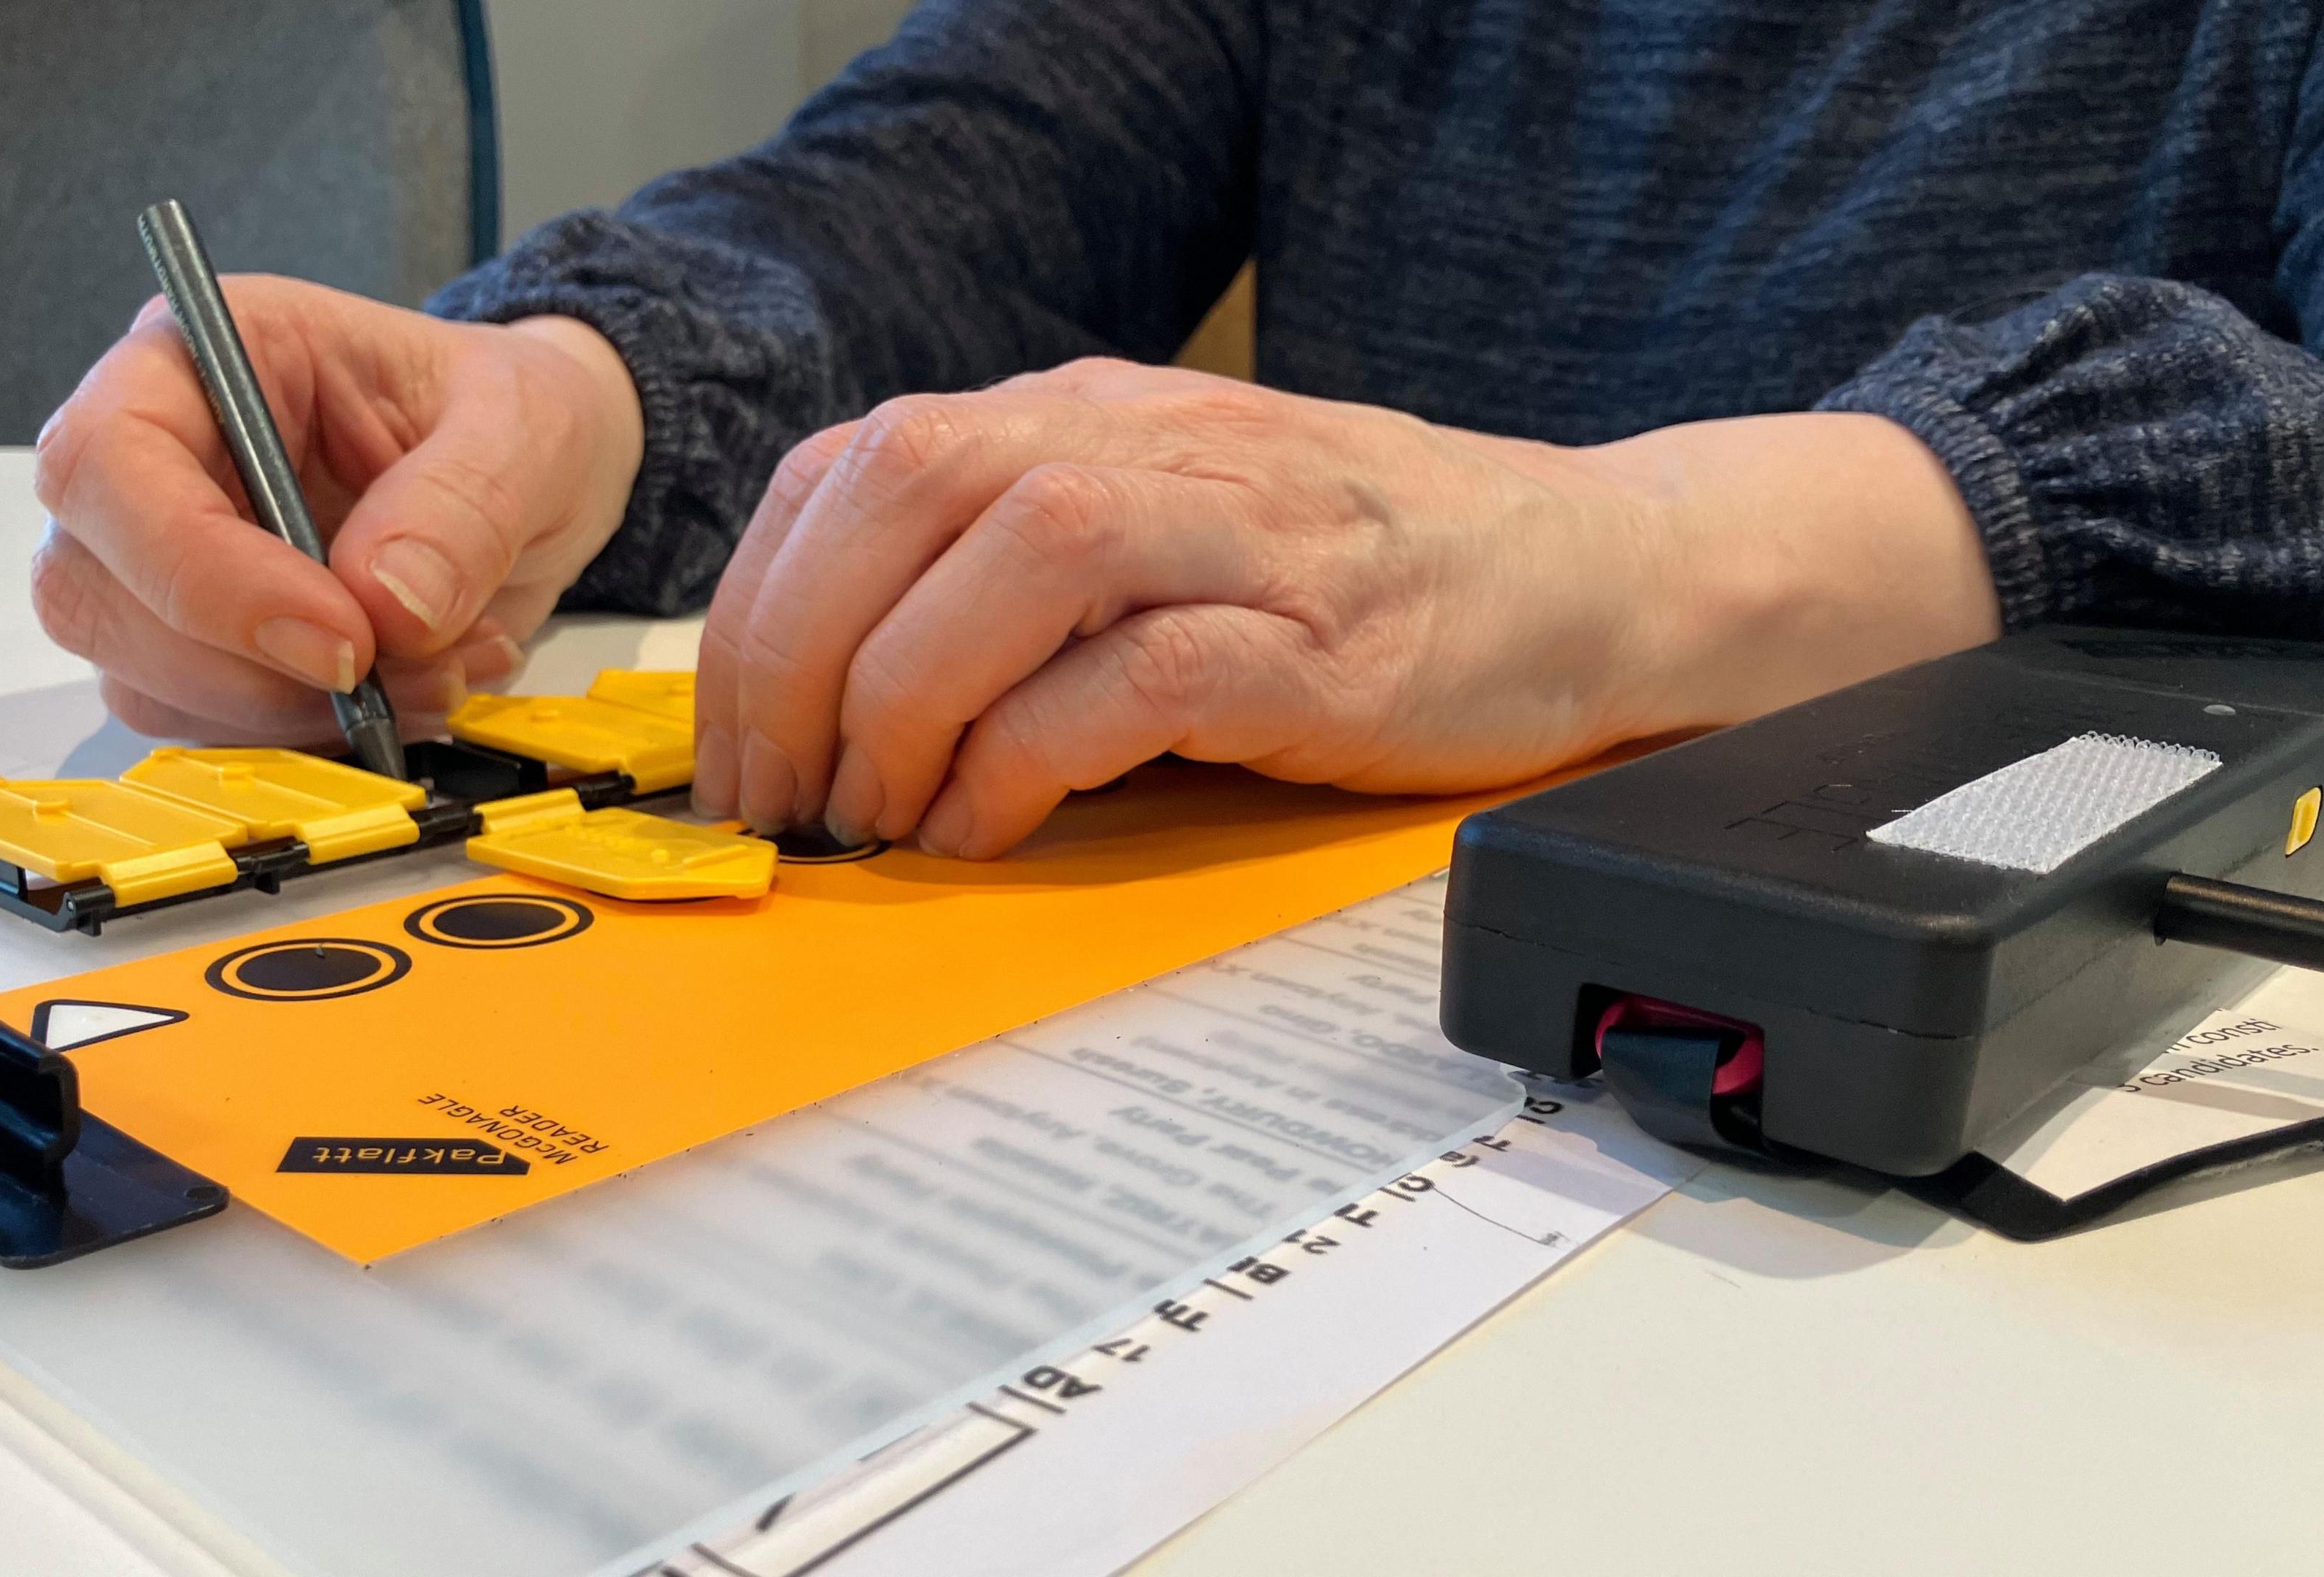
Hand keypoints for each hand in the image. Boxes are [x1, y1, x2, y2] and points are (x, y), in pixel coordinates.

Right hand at [32, 277, 641, 742]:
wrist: (533, 475)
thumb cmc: (508, 413)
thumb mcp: (528, 426)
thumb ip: (465, 503)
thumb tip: (387, 604)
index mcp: (207, 357)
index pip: (106, 460)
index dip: (199, 569)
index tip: (339, 636)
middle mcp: (155, 460)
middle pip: (92, 591)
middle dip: (252, 669)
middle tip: (406, 671)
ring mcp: (163, 565)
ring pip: (145, 680)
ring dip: (298, 715)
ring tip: (444, 670)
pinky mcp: (204, 653)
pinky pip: (211, 729)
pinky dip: (318, 738)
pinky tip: (416, 692)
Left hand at [694, 358, 1997, 856]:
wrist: (1590, 574)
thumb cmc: (1359, 576)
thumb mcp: (1159, 528)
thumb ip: (1014, 567)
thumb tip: (834, 681)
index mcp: (1085, 413)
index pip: (857, 465)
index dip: (760, 607)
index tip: (734, 743)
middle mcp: (1147, 441)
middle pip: (903, 489)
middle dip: (797, 658)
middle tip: (784, 798)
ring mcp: (1239, 530)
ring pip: (1009, 558)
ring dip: (900, 703)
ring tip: (882, 818)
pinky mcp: (1315, 637)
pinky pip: (1131, 676)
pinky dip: (1028, 758)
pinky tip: (993, 826)